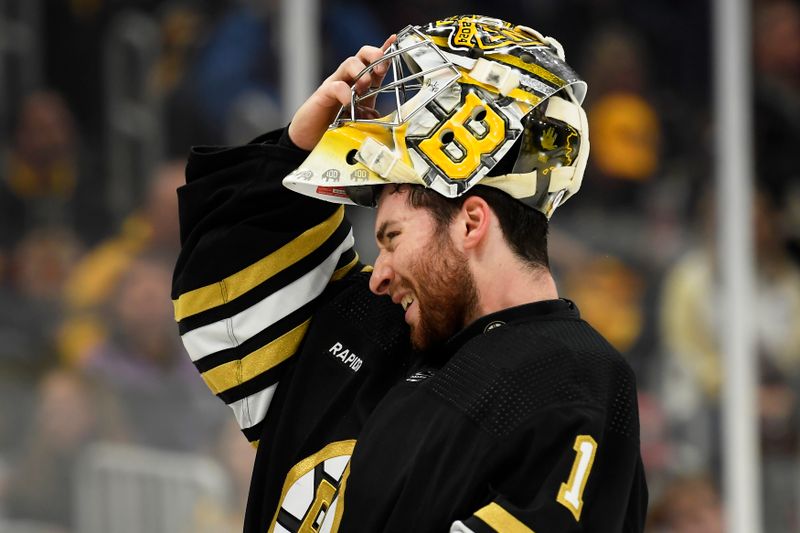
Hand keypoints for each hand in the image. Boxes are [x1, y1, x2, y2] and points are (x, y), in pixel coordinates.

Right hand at [288, 35, 395, 150]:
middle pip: (363, 54)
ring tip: (364, 88)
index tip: (394, 42)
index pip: (374, 61)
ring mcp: (336, 83)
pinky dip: (345, 93)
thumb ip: (370, 115)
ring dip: (361, 72)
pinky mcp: (324, 94)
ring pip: (349, 63)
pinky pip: (336, 86)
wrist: (311, 135)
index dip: (385, 50)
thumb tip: (377, 115)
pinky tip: (349, 103)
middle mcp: (349, 78)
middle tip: (380, 70)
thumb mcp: (359, 118)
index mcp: (362, 82)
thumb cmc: (335, 122)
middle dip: (375, 56)